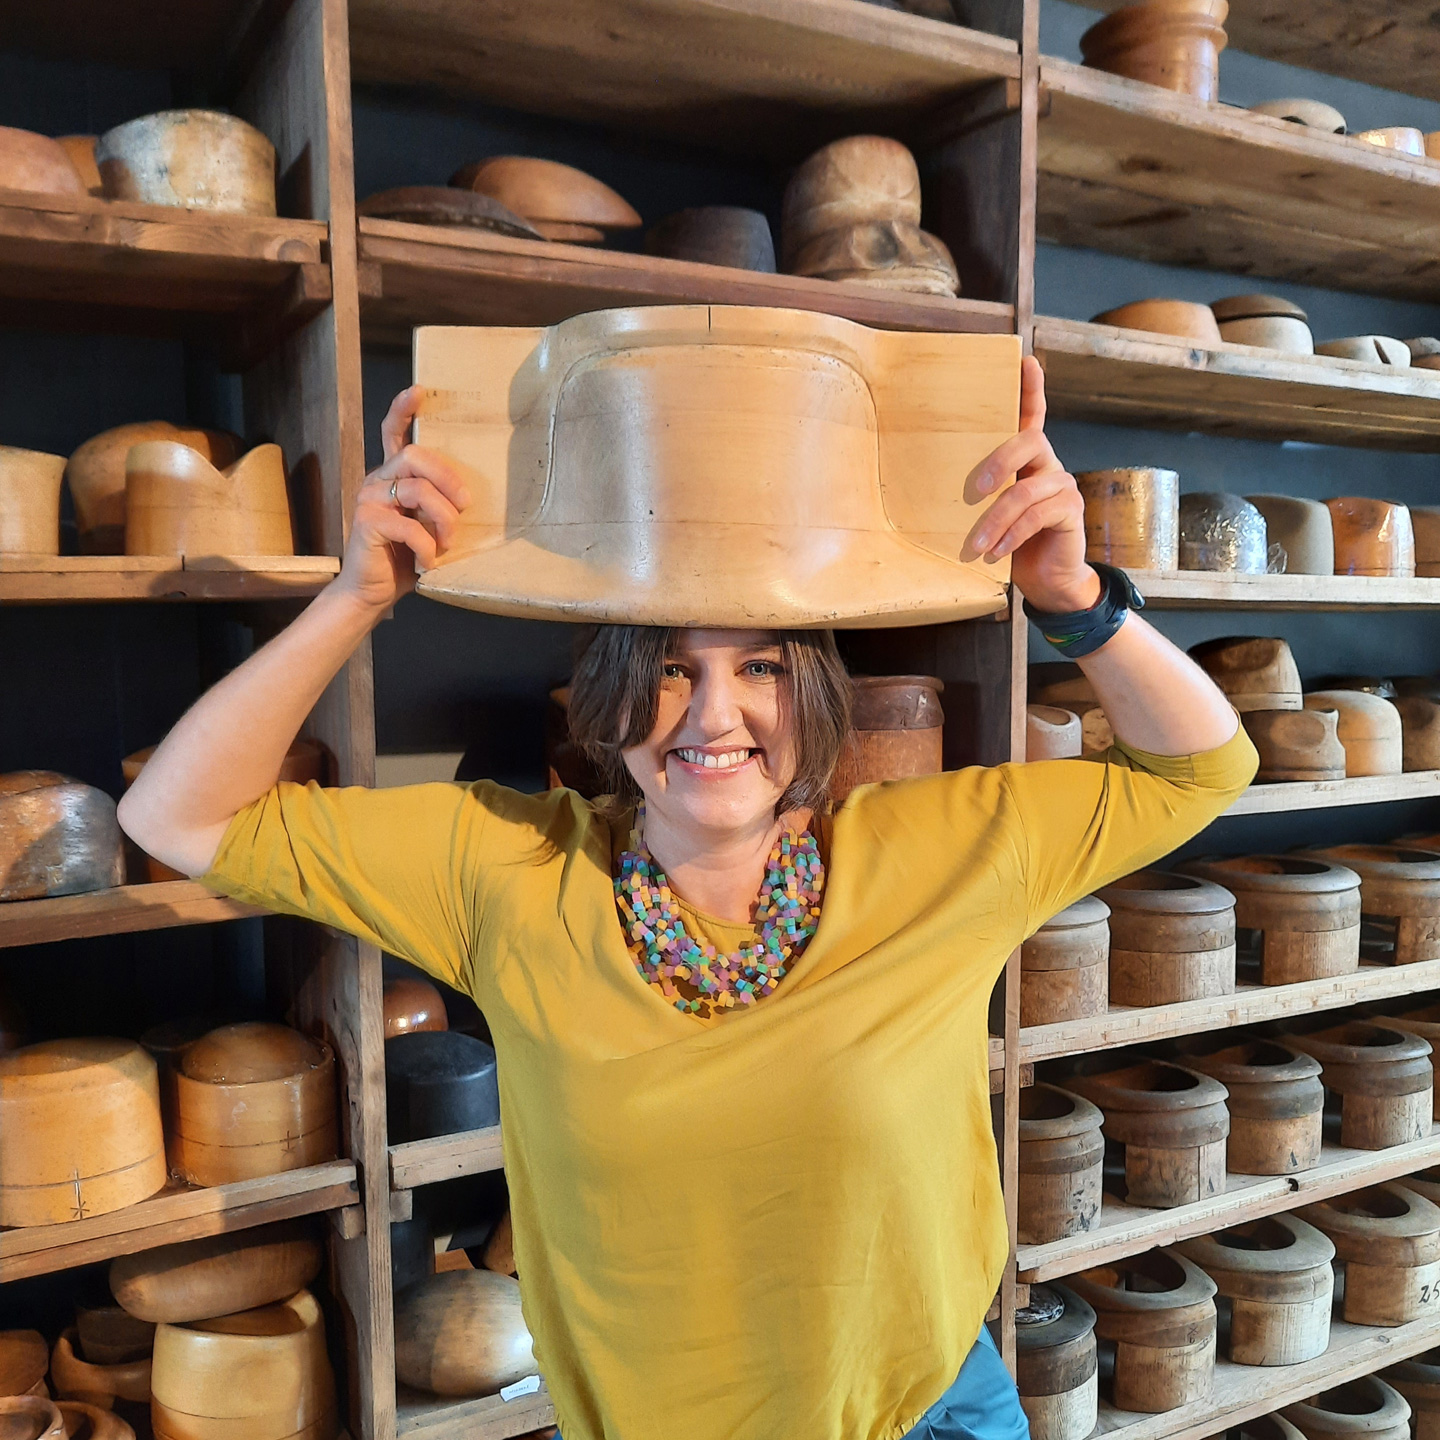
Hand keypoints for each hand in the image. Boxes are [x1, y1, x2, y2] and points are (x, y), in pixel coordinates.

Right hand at [333, 386, 473, 615]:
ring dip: (443, 520)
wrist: (372, 593)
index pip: (392, 433)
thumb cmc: (404, 558)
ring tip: (446, 543)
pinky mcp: (367, 522)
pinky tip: (427, 561)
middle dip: (448, 479)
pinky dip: (427, 547)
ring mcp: (369, 499)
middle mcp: (377, 481)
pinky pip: (410, 526)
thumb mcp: (426, 525)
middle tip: (464, 506)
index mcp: (392, 477)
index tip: (419, 391)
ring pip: (418, 490)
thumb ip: (437, 504)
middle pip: (415, 455)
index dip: (403, 410)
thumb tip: (467, 497)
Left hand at [965, 356, 1099, 613]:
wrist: (1046, 578)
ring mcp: (1063, 485)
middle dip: (999, 461)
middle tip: (975, 489)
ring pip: (1026, 490)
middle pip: (1029, 441)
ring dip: (996, 519)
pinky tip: (997, 551)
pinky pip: (1037, 516)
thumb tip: (929, 486)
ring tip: (979, 544)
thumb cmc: (1010, 541)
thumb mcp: (987, 514)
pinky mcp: (1071, 510)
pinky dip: (1013, 534)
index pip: (1032, 416)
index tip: (1025, 360)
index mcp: (1026, 459)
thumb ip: (975, 496)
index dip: (1031, 389)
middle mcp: (1048, 464)